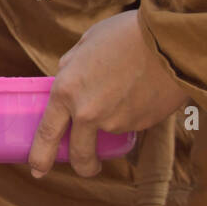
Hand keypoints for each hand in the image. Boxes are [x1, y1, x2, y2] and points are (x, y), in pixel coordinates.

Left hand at [29, 11, 189, 178]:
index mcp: (66, 91)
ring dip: (114, 122)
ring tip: (125, 88)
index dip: (40, 156)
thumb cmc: (122, 35)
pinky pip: (132, 124)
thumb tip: (66, 81)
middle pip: (80, 154)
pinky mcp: (143, 124)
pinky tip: (141, 90)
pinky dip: (133, 114)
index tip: (37, 170)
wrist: (169, 39)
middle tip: (86, 166)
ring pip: (110, 133)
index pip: (47, 134)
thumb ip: (70, 70)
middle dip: (83, 165)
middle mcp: (88, 113)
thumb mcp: (83, 47)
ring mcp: (118, 122)